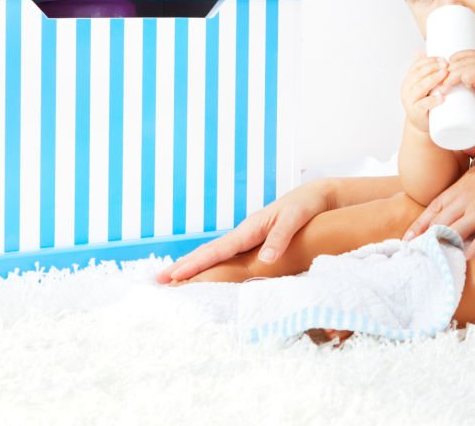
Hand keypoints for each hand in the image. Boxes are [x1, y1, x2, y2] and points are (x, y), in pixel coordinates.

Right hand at [155, 178, 332, 282]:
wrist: (315, 195)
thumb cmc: (306, 206)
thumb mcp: (295, 219)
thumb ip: (279, 238)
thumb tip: (265, 261)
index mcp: (250, 229)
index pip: (218, 250)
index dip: (196, 263)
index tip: (175, 274)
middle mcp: (244, 233)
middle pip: (209, 251)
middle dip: (185, 265)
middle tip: (159, 279)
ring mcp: (247, 236)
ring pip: (215, 252)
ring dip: (194, 264)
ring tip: (173, 276)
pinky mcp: (254, 240)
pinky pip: (227, 254)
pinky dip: (211, 261)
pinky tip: (205, 269)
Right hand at [400, 52, 448, 131]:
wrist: (422, 123)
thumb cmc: (426, 101)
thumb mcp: (425, 84)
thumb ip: (424, 70)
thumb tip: (420, 51)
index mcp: (409, 79)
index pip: (417, 65)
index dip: (430, 60)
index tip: (444, 59)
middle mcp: (406, 88)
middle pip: (418, 74)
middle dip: (433, 67)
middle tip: (447, 65)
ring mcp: (410, 101)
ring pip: (420, 87)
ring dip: (433, 80)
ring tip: (445, 75)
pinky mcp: (415, 113)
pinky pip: (423, 105)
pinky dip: (432, 100)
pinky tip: (441, 97)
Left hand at [402, 166, 474, 259]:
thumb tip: (465, 145)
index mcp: (465, 183)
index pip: (435, 207)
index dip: (420, 224)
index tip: (409, 237)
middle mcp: (467, 198)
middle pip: (438, 224)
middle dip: (424, 241)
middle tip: (414, 256)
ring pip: (452, 235)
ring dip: (441, 250)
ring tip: (431, 265)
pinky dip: (467, 257)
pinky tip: (460, 267)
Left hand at [442, 50, 474, 114]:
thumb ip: (469, 78)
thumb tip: (450, 81)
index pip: (460, 55)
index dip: (449, 63)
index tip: (441, 74)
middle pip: (459, 61)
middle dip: (445, 73)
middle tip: (437, 84)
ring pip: (462, 67)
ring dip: (450, 78)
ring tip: (443, 88)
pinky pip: (472, 73)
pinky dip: (461, 78)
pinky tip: (454, 85)